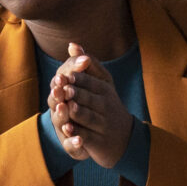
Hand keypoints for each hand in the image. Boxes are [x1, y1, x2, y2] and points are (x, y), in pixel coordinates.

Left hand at [48, 43, 135, 169]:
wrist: (124, 138)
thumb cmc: (108, 105)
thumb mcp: (102, 83)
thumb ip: (87, 64)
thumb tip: (71, 44)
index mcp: (105, 89)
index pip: (90, 82)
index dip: (77, 78)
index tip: (63, 74)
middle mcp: (106, 106)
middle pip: (89, 98)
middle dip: (76, 93)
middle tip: (63, 88)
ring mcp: (103, 124)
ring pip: (88, 117)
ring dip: (77, 112)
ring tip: (67, 107)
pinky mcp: (99, 141)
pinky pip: (87, 136)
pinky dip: (77, 134)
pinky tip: (67, 130)